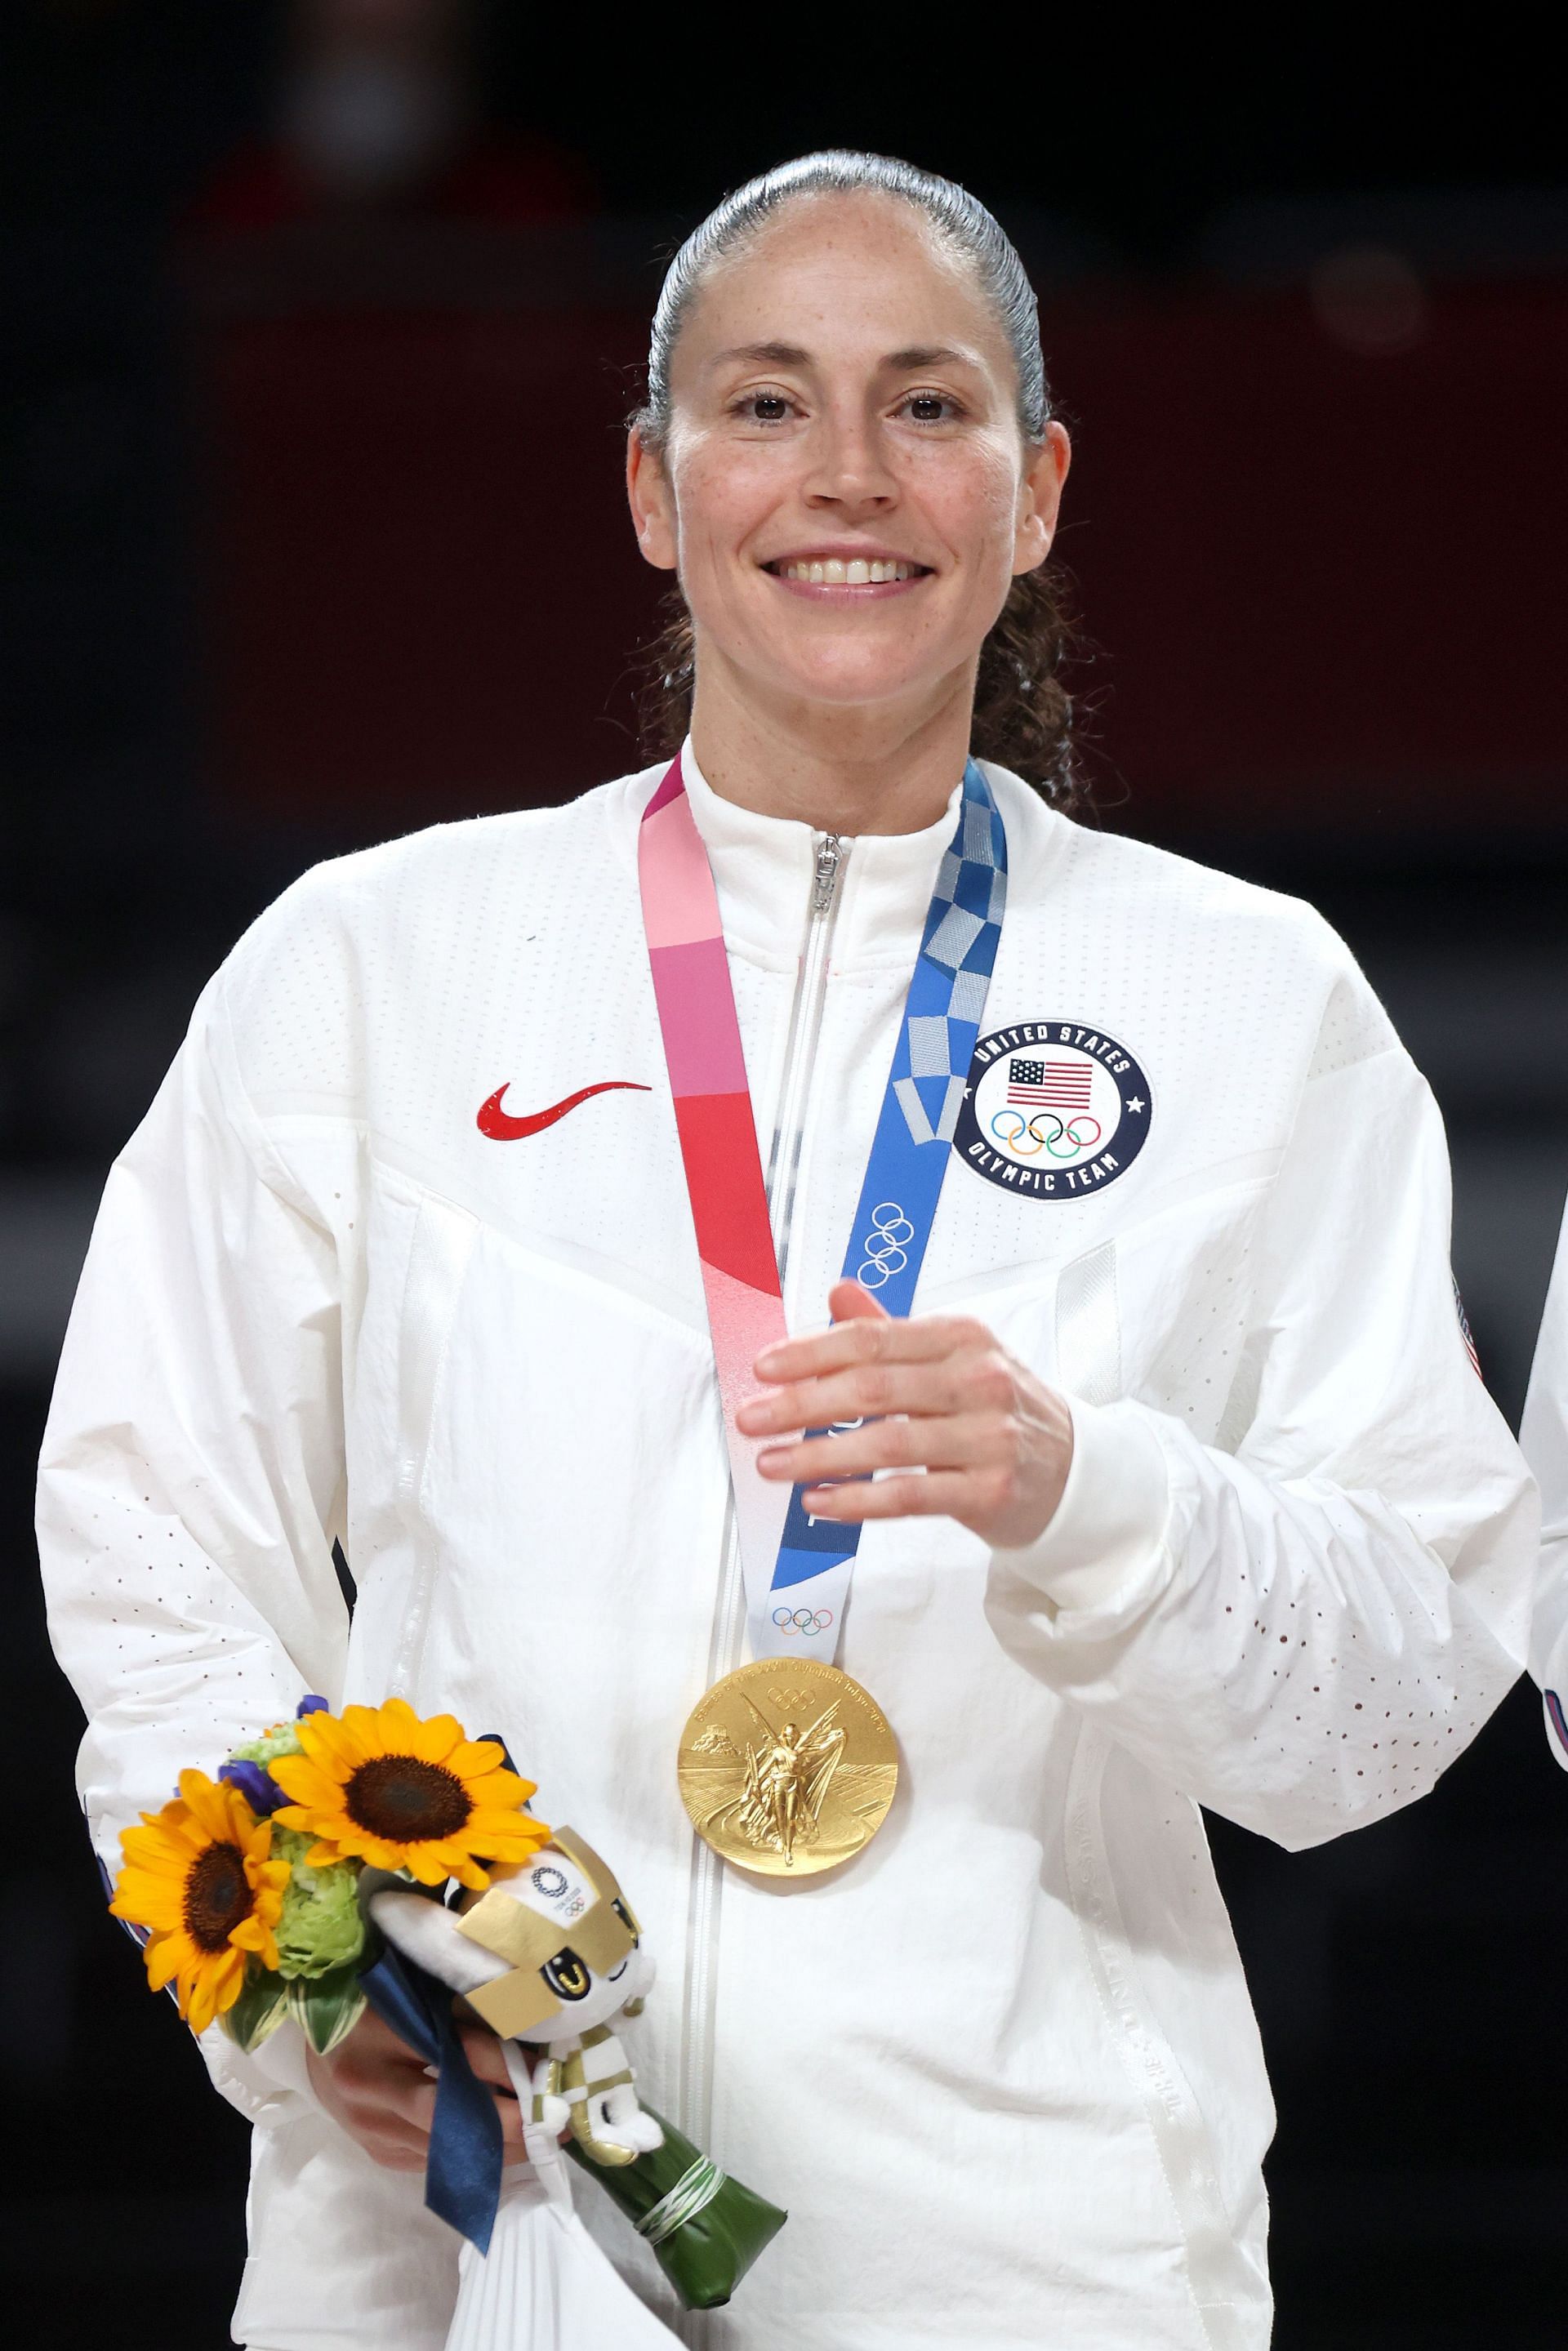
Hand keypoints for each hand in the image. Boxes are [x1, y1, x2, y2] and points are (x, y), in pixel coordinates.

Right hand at [306, 2004, 537, 2171]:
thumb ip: (464, 2014)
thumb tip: (527, 2038)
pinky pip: (431, 2161)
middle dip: (508, 2123)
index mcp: (381, 2030)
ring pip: (443, 2147)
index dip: (507, 2067)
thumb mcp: (417, 1993)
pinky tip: (501, 2150)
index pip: (456, 2054)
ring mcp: (369, 2126)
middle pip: (449, 2112)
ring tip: (540, 2140)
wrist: (315, 2045)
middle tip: (554, 2124)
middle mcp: (370, 2085)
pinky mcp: (375, 2152)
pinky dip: (469, 2156)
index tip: (548, 2076)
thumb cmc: (377, 2005)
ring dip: (496, 2147)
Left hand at [736, 1279, 1073, 1549]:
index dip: (811, 1352)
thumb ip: (892, 1330)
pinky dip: (858, 1499)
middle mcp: (979, 1380)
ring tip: (772, 1464)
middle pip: (874, 1388)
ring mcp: (989, 1436)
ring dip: (818, 1456)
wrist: (1073, 1470)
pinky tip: (818, 1501)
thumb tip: (837, 1291)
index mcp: (961, 1338)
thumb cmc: (997, 1409)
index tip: (763, 1369)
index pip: (873, 1339)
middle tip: (751, 1419)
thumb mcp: (955, 1357)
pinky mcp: (991, 1491)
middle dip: (801, 1404)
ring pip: (887, 1444)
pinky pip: (911, 1496)